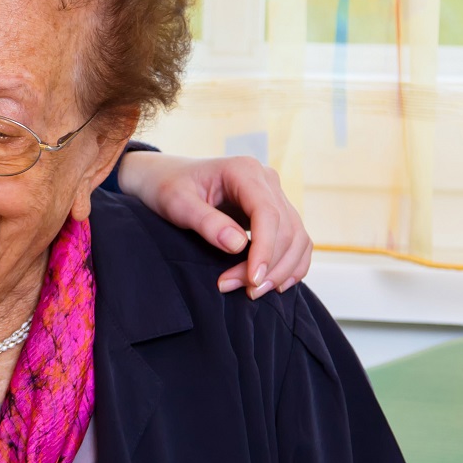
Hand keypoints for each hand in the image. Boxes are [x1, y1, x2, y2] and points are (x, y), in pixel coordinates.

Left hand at [115, 150, 313, 298]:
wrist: (165, 178)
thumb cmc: (167, 187)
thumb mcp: (177, 203)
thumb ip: (206, 222)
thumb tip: (238, 246)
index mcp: (244, 171)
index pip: (268, 213)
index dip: (264, 250)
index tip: (251, 279)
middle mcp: (267, 181)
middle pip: (287, 229)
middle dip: (268, 266)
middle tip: (241, 290)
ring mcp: (274, 196)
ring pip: (297, 238)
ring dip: (281, 270)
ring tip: (252, 292)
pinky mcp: (275, 213)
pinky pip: (297, 241)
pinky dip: (291, 264)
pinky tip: (274, 284)